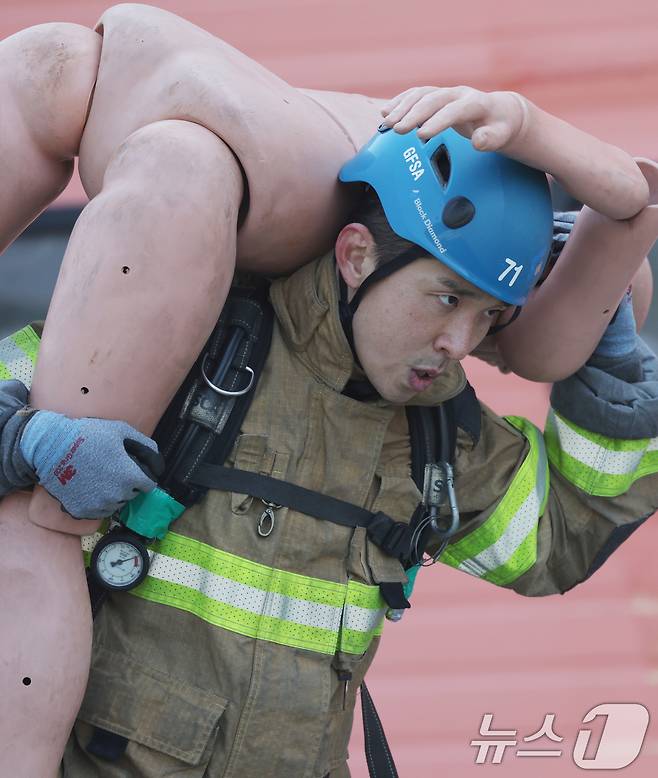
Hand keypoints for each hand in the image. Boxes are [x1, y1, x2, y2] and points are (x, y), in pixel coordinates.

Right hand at [20, 411, 164, 518]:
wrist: (52, 447)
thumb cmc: (88, 436)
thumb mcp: (121, 431)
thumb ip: (144, 444)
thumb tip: (156, 456)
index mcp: (130, 476)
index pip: (149, 484)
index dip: (143, 475)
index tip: (133, 469)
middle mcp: (118, 495)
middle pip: (132, 494)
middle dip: (127, 483)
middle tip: (111, 469)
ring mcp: (99, 505)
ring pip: (115, 503)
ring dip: (113, 494)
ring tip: (99, 477)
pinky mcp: (82, 511)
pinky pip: (97, 510)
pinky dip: (96, 502)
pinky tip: (88, 487)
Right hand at [380, 86, 526, 151]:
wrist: (500, 111)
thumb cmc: (500, 126)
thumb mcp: (501, 136)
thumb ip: (491, 139)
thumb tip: (479, 141)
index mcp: (476, 103)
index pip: (454, 110)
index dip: (437, 121)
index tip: (421, 135)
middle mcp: (459, 93)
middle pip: (433, 99)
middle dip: (413, 113)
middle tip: (397, 129)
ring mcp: (446, 93)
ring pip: (421, 94)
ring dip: (402, 106)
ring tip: (387, 121)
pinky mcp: (437, 96)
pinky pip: (416, 95)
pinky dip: (400, 102)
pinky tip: (387, 111)